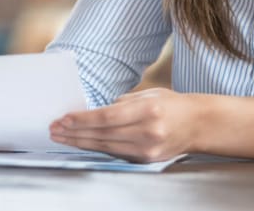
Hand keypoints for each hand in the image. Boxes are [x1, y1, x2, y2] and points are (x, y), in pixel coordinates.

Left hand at [49, 88, 199, 162]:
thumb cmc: (172, 104)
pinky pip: (116, 153)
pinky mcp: (147, 159)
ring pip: (105, 147)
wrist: (199, 124)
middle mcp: (147, 132)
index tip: (63, 118)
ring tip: (62, 137)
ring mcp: (147, 149)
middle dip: (74, 132)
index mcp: (147, 110)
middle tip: (54, 130)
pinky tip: (82, 143)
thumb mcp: (147, 95)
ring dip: (80, 142)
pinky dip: (97, 148)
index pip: (105, 118)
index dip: (81, 120)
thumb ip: (120, 103)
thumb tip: (93, 111)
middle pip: (102, 135)